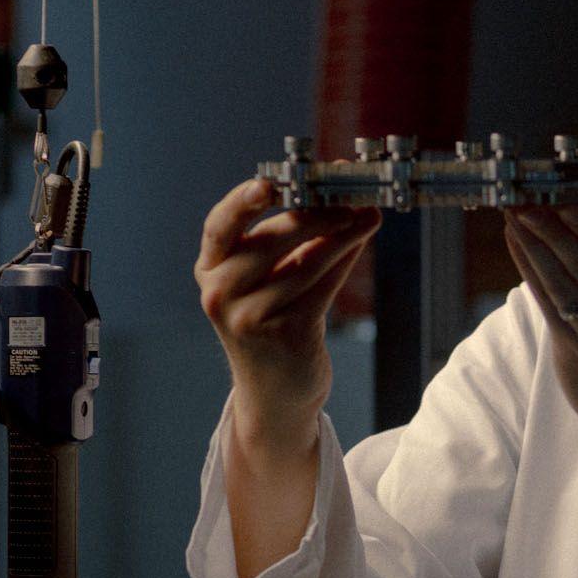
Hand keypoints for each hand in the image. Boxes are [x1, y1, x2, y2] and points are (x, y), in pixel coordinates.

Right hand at [195, 179, 380, 443]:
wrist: (275, 395)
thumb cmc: (273, 323)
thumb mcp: (266, 280)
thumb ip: (291, 239)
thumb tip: (337, 193)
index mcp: (210, 270)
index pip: (219, 226)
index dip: (242, 201)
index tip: (270, 182)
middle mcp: (221, 294)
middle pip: (271, 240)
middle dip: (314, 213)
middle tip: (347, 194)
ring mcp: (250, 318)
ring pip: (305, 262)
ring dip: (342, 234)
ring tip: (367, 214)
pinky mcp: (284, 335)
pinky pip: (322, 286)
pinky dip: (345, 258)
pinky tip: (361, 240)